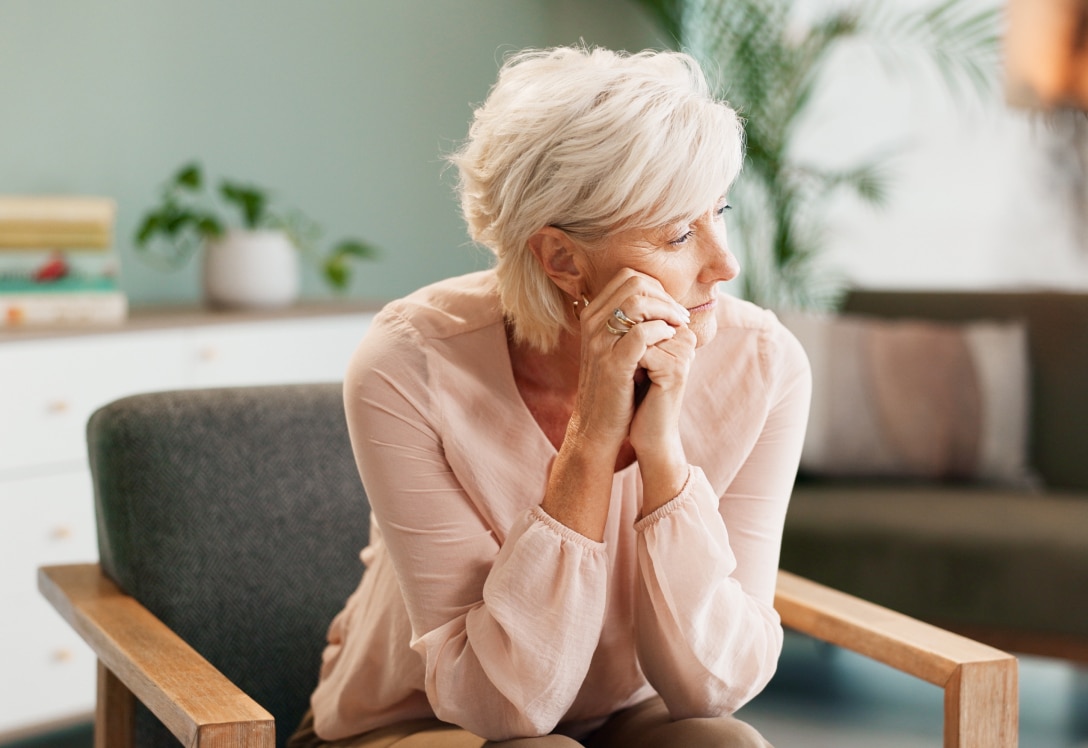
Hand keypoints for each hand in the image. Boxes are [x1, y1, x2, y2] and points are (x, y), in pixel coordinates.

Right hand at [570, 269, 690, 458]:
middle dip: (664, 296)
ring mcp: (599, 342)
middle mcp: (591, 323)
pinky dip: (662, 331)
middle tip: (680, 316)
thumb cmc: (615, 386)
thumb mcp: (617, 347)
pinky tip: (671, 339)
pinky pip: (642, 333)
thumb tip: (662, 299)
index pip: (628, 277)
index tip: (672, 307)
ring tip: (679, 326)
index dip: (656, 286)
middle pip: (634, 283)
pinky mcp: (613, 362)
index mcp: (592, 314)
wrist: (598, 425)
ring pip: (638, 302)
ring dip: (667, 311)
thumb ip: (631, 322)